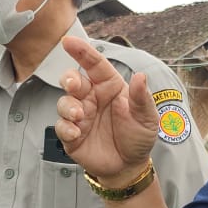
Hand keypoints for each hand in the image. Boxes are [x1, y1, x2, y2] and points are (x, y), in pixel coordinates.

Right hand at [56, 36, 159, 185]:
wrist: (130, 166)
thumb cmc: (138, 136)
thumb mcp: (147, 117)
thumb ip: (141, 98)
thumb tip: (140, 76)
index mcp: (109, 87)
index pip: (94, 64)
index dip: (81, 51)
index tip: (68, 41)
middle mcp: (92, 98)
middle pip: (72, 80)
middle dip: (68, 78)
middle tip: (73, 85)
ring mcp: (80, 116)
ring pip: (64, 102)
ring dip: (68, 106)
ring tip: (79, 115)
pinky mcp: (72, 135)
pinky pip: (61, 126)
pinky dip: (65, 127)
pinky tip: (76, 133)